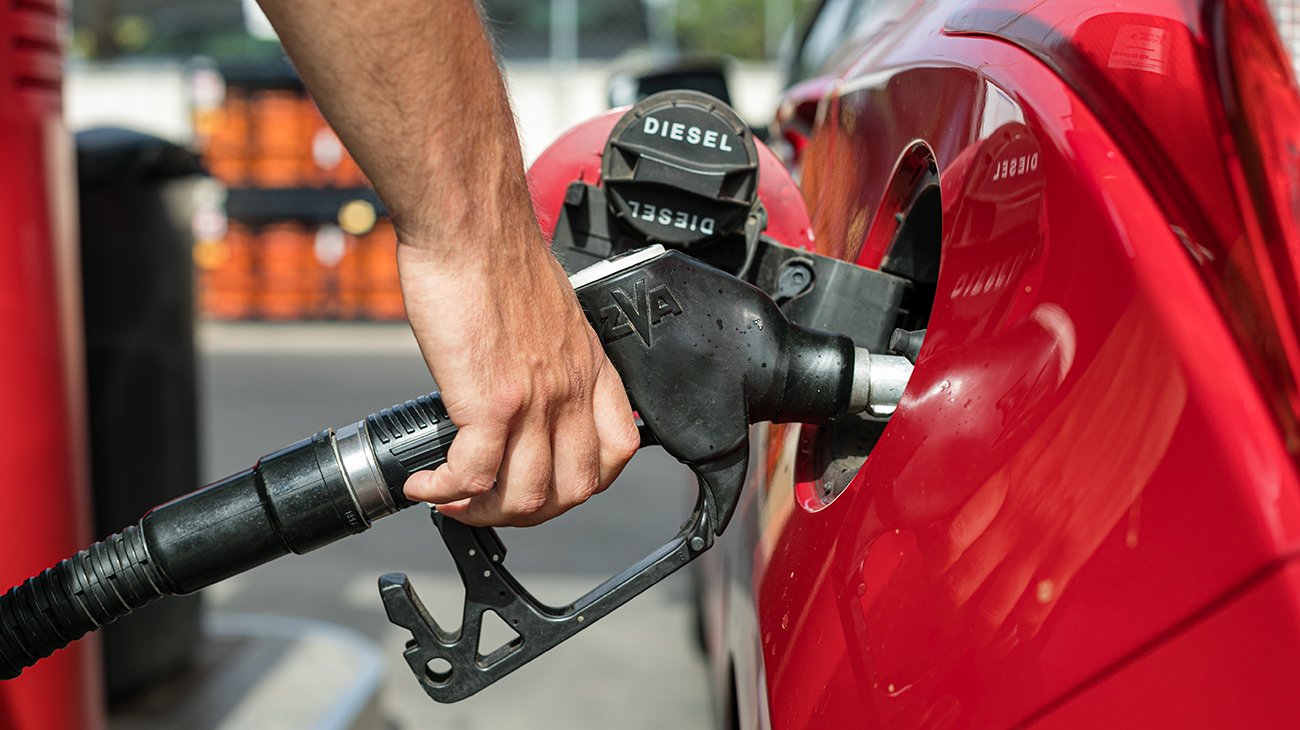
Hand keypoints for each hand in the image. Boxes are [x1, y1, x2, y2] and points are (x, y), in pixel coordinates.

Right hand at [396, 231, 640, 526]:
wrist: (470, 224)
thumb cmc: (496, 253)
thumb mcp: (547, 311)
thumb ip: (545, 352)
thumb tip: (518, 377)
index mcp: (588, 366)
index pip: (618, 450)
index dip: (586, 482)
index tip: (549, 482)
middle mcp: (570, 388)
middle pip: (574, 490)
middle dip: (529, 511)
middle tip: (490, 503)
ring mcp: (535, 400)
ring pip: (527, 496)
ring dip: (484, 512)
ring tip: (450, 500)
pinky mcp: (490, 401)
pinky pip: (473, 477)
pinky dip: (444, 493)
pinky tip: (424, 483)